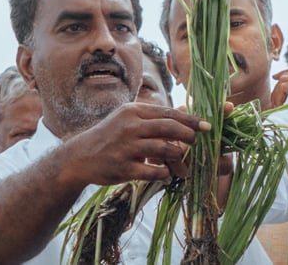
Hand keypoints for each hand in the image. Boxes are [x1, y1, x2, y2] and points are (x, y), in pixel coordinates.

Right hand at [60, 102, 209, 186]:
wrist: (80, 157)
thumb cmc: (110, 136)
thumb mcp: (127, 118)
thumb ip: (152, 117)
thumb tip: (184, 114)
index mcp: (133, 111)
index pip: (168, 113)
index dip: (190, 119)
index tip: (207, 125)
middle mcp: (130, 127)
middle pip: (168, 128)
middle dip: (188, 136)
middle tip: (197, 142)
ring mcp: (126, 148)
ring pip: (163, 150)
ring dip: (178, 157)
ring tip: (182, 163)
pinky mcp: (122, 168)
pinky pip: (153, 171)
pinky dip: (164, 174)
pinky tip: (166, 175)